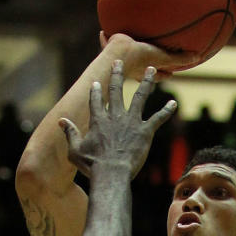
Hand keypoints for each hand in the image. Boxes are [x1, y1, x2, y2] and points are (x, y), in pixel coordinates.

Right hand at [61, 61, 177, 180]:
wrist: (111, 173)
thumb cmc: (92, 165)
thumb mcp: (75, 150)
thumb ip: (69, 133)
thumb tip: (61, 121)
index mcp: (98, 120)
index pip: (95, 100)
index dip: (95, 90)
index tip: (96, 82)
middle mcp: (115, 116)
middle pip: (116, 90)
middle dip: (117, 74)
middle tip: (119, 63)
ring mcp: (131, 122)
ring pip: (140, 96)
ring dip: (146, 81)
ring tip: (152, 69)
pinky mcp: (145, 132)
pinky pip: (158, 118)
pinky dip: (166, 111)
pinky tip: (174, 103)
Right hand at [99, 31, 209, 77]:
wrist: (117, 56)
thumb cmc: (140, 59)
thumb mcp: (162, 58)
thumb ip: (179, 58)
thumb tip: (197, 57)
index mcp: (146, 70)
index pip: (158, 76)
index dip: (165, 75)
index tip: (170, 74)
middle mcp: (132, 67)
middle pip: (141, 68)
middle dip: (145, 67)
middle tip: (150, 63)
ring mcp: (119, 60)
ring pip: (123, 57)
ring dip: (124, 51)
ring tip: (123, 43)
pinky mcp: (109, 51)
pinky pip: (107, 44)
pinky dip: (105, 39)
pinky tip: (102, 32)